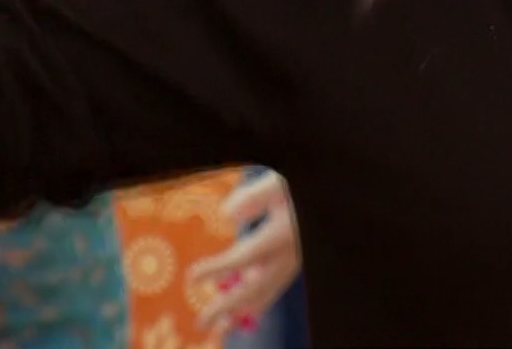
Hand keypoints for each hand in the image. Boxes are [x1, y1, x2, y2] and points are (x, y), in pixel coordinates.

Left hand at [187, 171, 301, 336]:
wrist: (321, 195)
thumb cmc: (294, 187)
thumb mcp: (276, 184)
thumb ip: (253, 197)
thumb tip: (226, 214)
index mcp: (282, 234)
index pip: (244, 257)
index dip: (217, 269)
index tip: (191, 277)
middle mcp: (289, 255)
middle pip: (256, 287)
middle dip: (228, 306)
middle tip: (202, 322)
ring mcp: (293, 262)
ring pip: (267, 293)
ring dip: (242, 311)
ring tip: (222, 327)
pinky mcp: (293, 263)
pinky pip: (274, 288)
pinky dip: (258, 301)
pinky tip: (244, 310)